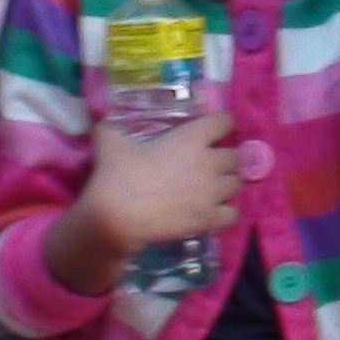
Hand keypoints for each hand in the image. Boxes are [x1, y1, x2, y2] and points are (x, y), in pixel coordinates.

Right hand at [75, 111, 242, 257]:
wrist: (117, 216)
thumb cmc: (117, 174)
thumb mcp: (109, 141)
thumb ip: (111, 128)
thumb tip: (102, 121)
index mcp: (191, 138)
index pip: (224, 121)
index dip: (221, 123)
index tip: (214, 128)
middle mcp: (209, 162)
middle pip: (236, 156)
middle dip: (226, 157)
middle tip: (211, 162)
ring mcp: (212, 192)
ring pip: (237, 184)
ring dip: (228, 183)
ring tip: (213, 187)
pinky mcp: (209, 219)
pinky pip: (233, 214)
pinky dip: (227, 212)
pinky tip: (214, 211)